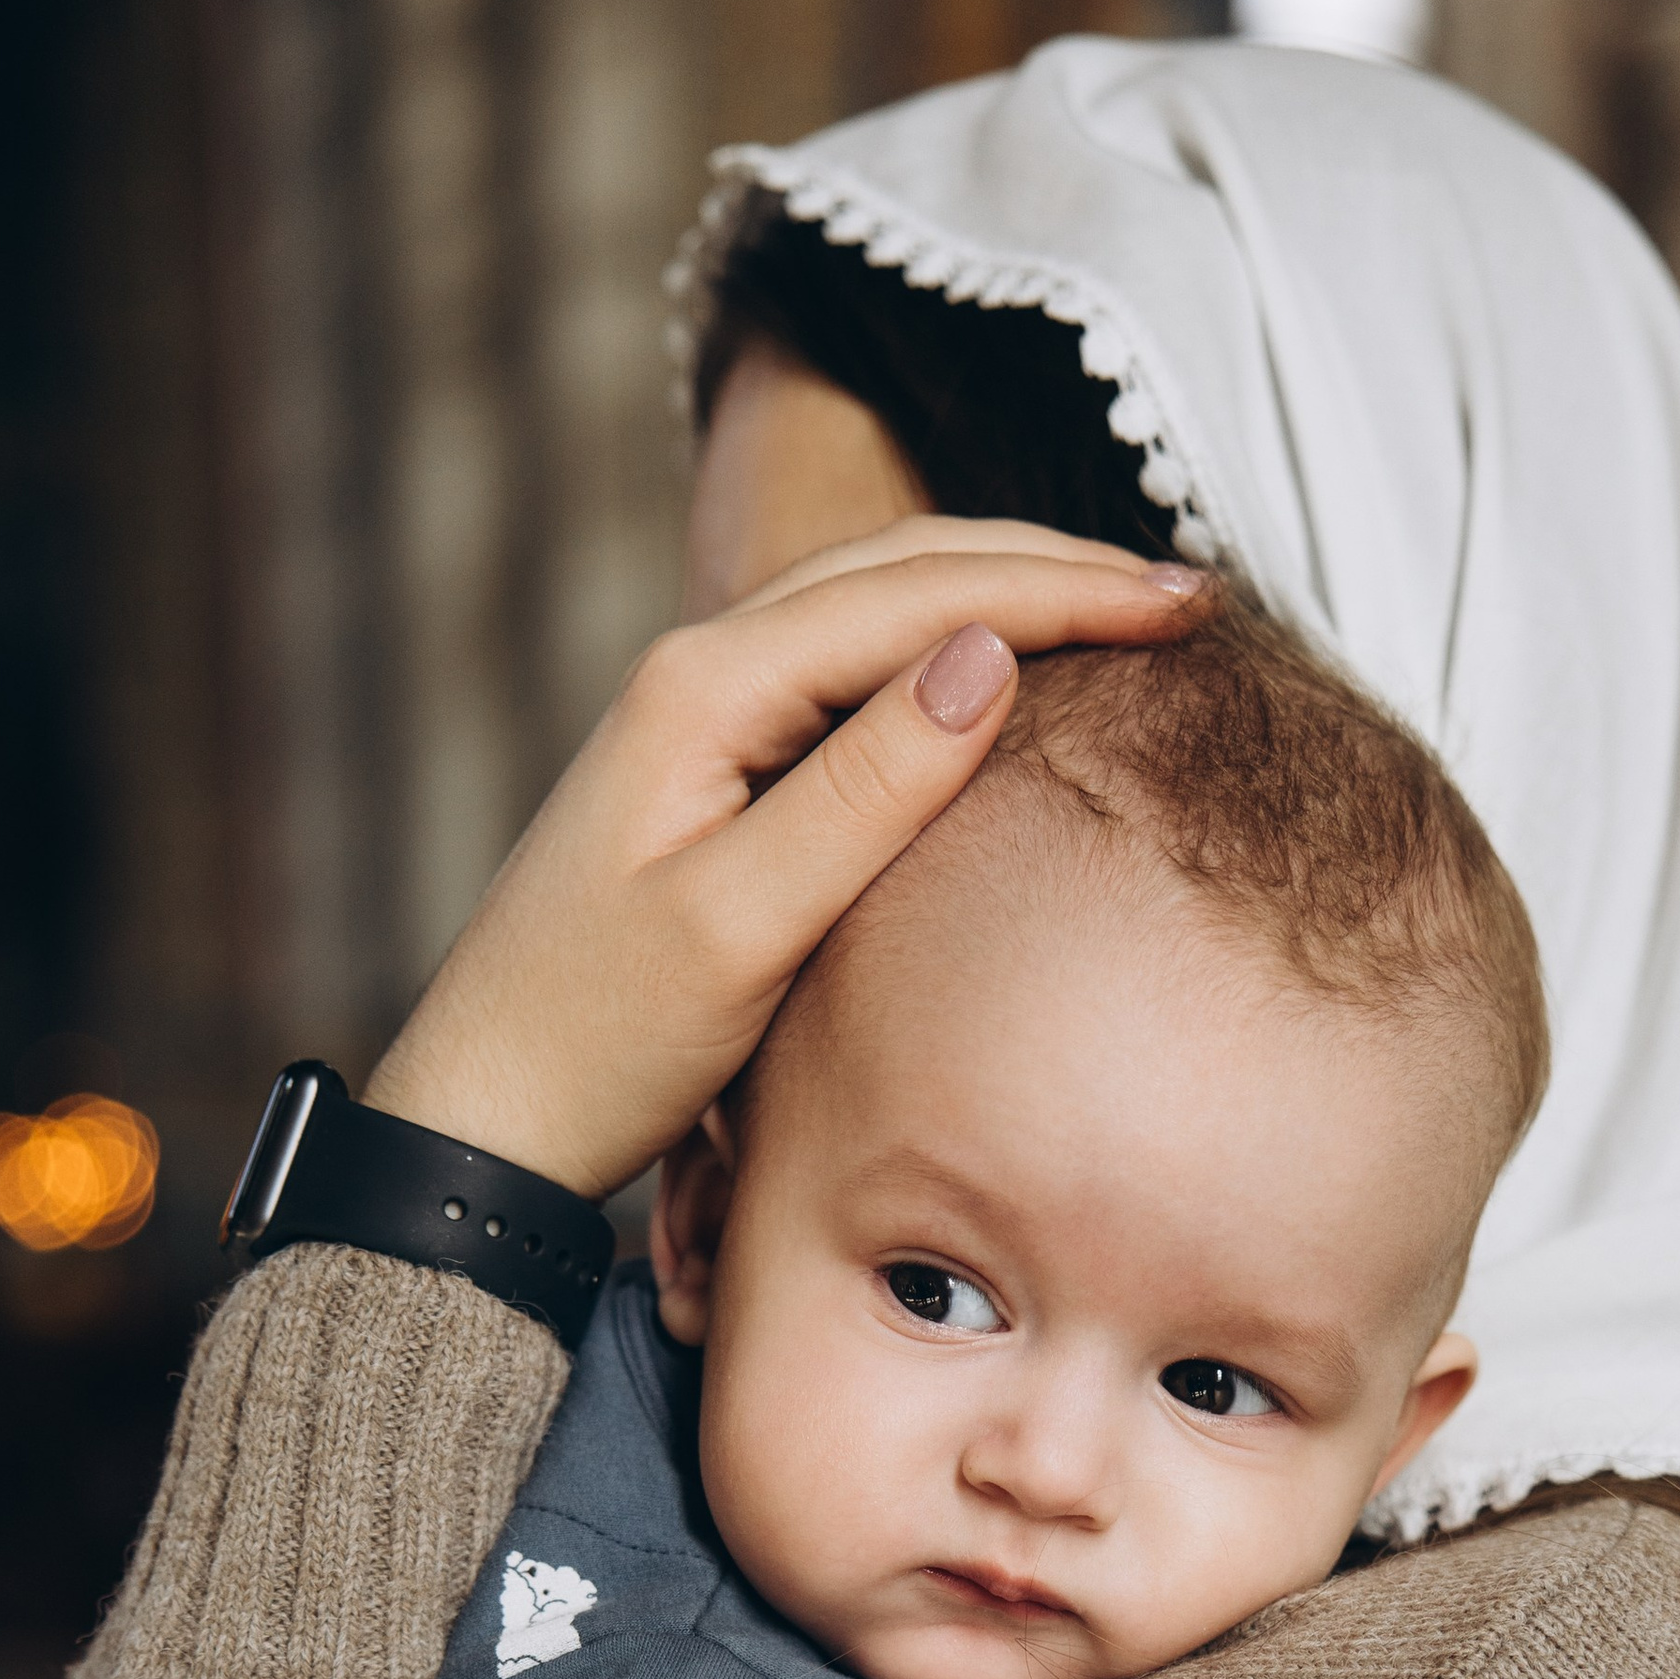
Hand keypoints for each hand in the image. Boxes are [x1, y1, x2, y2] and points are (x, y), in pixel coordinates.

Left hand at [364, 534, 1210, 1198]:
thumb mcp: (740, 928)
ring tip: (1128, 608)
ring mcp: (710, 713)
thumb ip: (862, 792)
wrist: (490, 1112)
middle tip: (1189, 590)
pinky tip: (1015, 677)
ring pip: (884, 606)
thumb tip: (986, 662)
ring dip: (1010, 594)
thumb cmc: (601, 1039)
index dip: (1063, 589)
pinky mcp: (722, 769)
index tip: (1183, 599)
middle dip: (1054, 567)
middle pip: (906, 569)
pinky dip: (955, 653)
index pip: (918, 598)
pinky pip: (859, 673)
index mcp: (706, 687)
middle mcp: (704, 670)